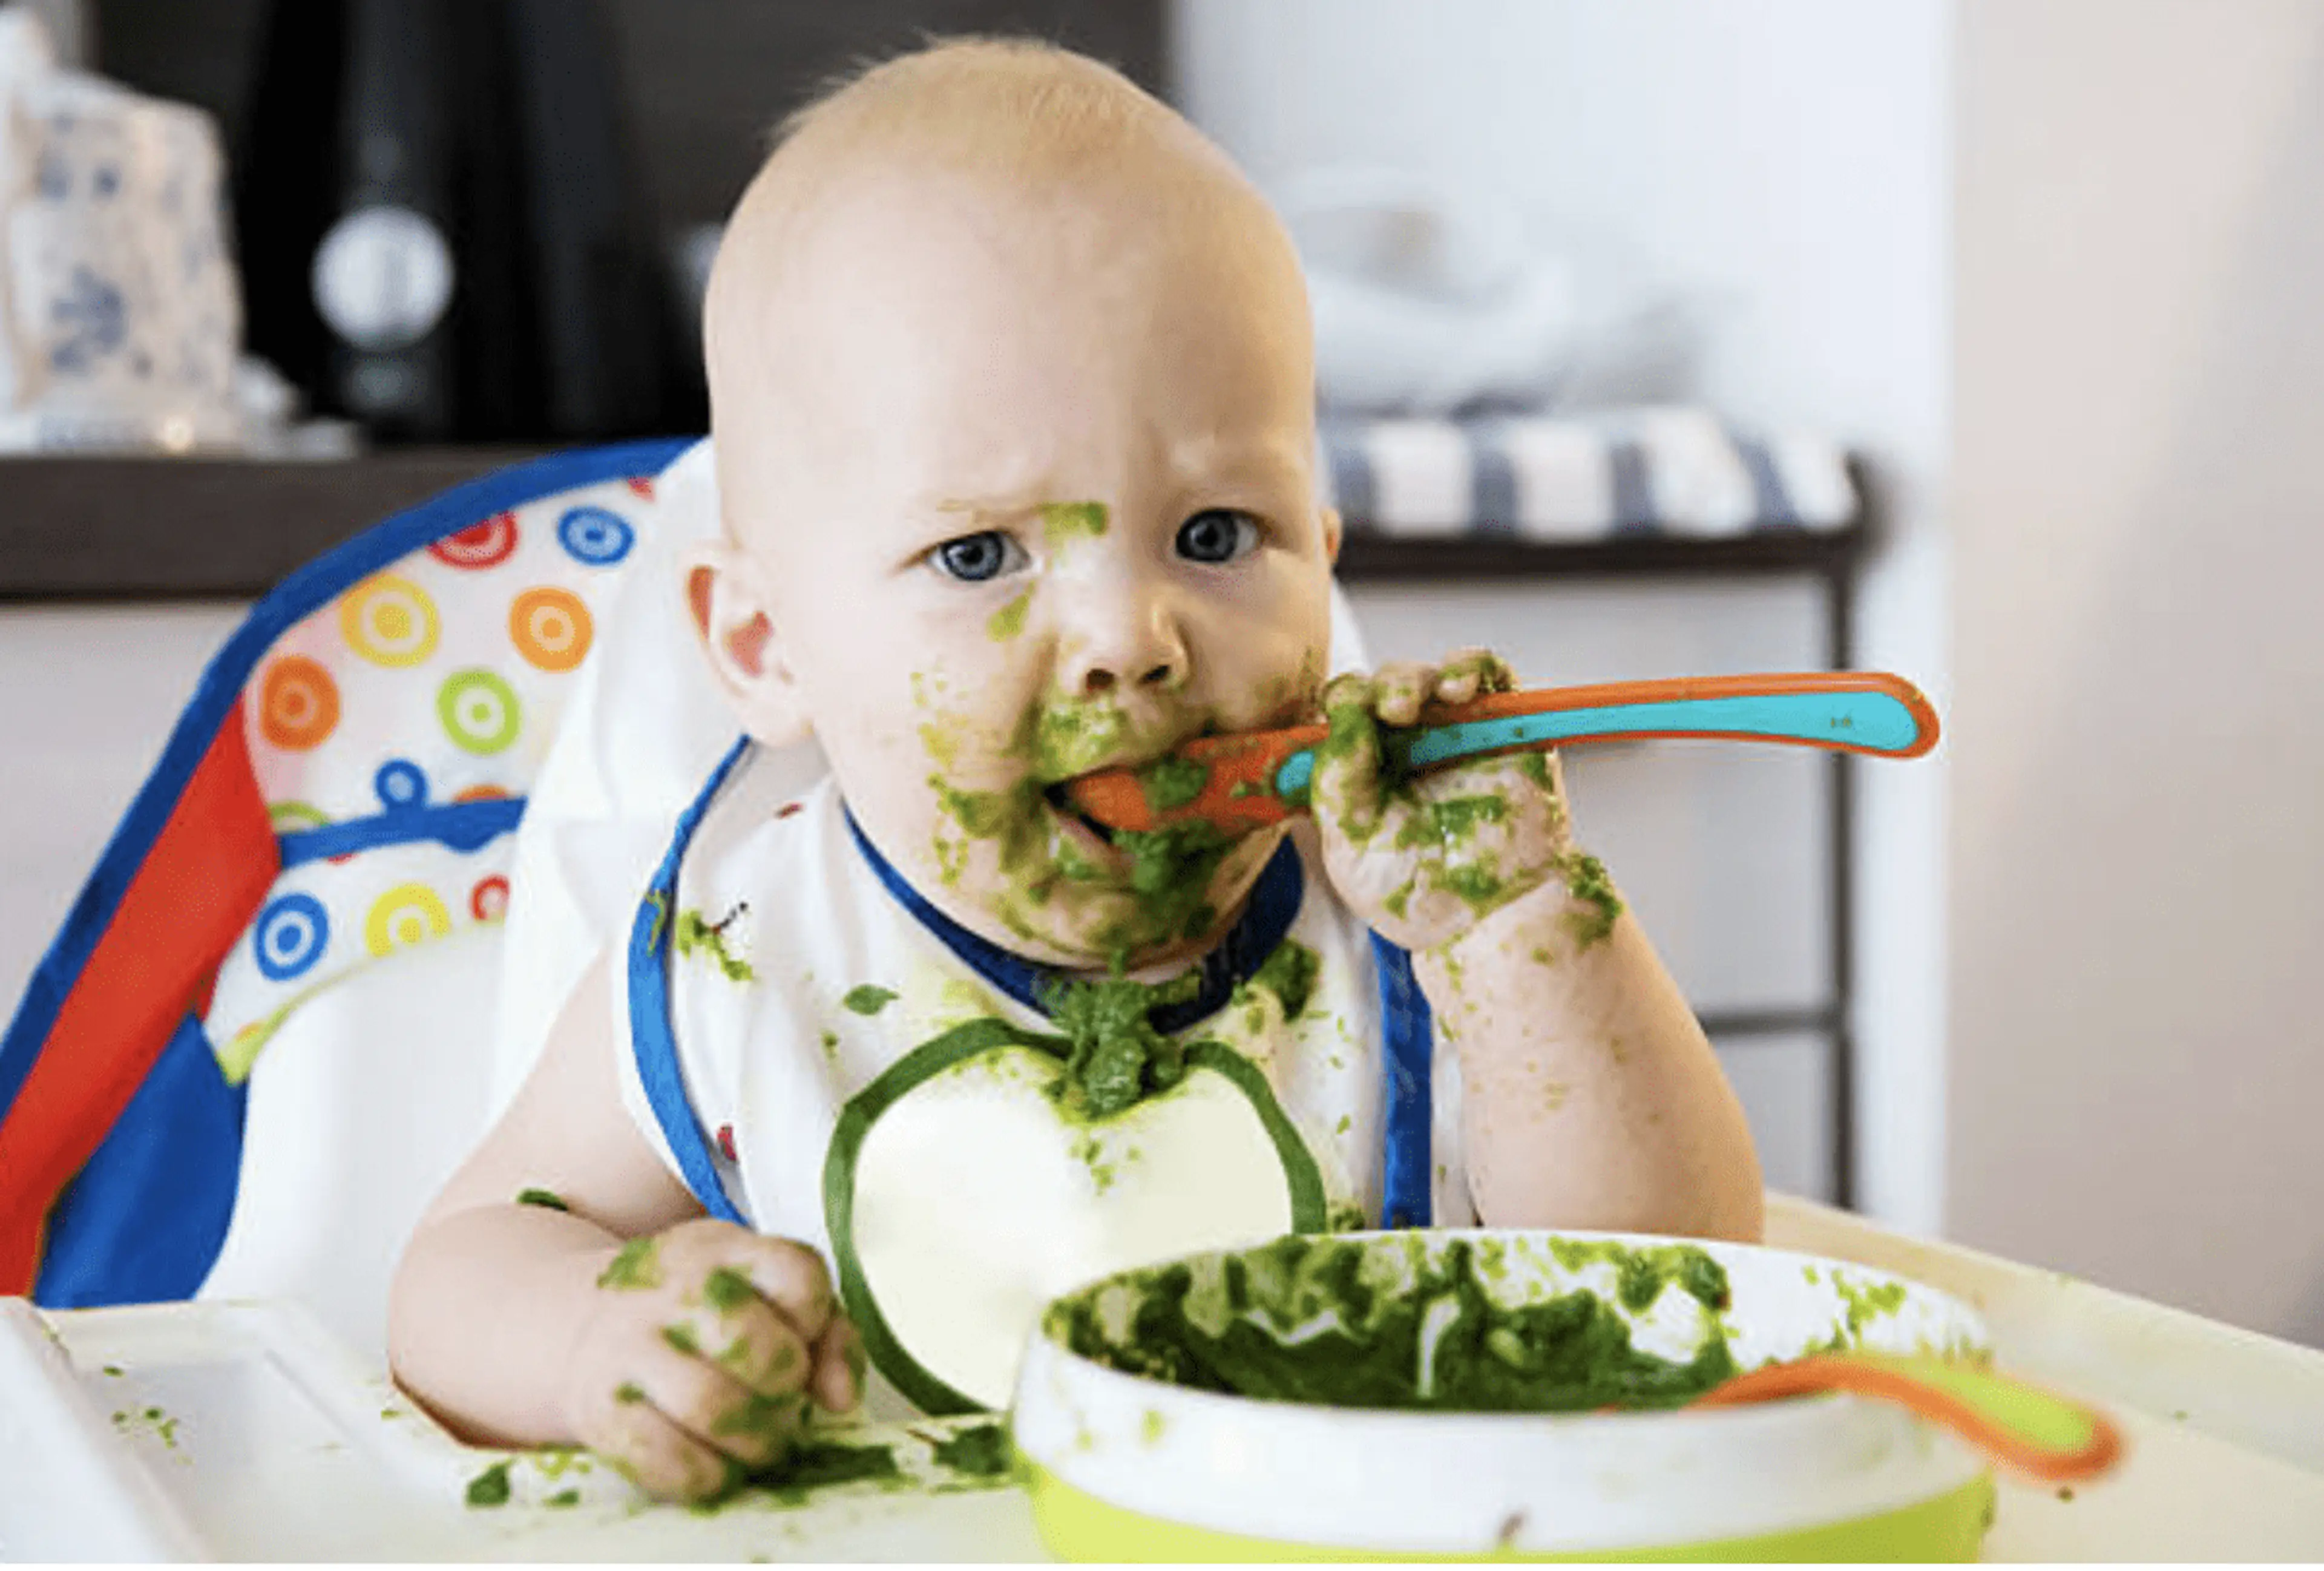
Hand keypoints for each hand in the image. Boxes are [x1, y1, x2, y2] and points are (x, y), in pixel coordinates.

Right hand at [560, 1218, 862, 1501]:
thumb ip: (826, 1334)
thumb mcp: (763, 1293)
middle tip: (783, 1403)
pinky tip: (716, 1467)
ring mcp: (628, 1347)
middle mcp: (672, 1289)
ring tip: (759, 1443)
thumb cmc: (699, 1316)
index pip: (799, 1276)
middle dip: (786, 1387)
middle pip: (757, 1346)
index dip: (817, 1321)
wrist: (582, 1324)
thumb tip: (841, 1399)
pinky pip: (667, 1459)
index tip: (802, 1341)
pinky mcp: (600, 1409)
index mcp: (724, 1248)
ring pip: (712, 1406)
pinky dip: (707, 1476)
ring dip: (755, 1442)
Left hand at [1310, 650, 1573, 951]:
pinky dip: (1470, 667)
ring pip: (1432, 675)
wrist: (1489, 920)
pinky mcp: (1505, 729)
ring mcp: (1457, 734)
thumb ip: (1336, 782)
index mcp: (1365, 766)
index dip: (1342, 703)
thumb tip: (1343, 716)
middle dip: (1381, 687)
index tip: (1342, 717)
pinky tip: (1457, 688)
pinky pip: (1491, 677)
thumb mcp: (1348, 843)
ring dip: (1418, 676)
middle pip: (1386, 685)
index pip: (1345, 710)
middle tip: (1388, 710)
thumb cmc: (1417, 893)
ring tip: (1412, 702)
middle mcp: (1409, 745)